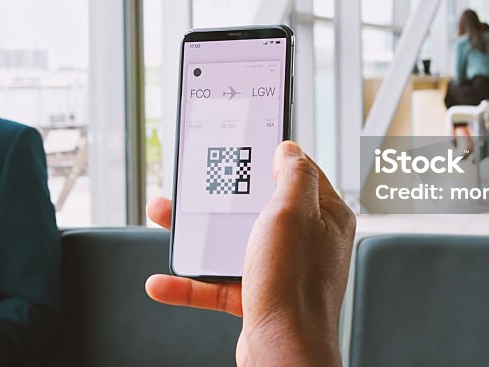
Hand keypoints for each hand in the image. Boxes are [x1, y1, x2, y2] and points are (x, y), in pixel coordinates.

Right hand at [145, 141, 355, 366]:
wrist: (282, 352)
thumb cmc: (294, 285)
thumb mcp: (292, 212)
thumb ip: (292, 175)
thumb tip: (289, 149)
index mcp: (324, 216)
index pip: (299, 173)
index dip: (270, 155)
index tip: (244, 142)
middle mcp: (306, 242)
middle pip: (257, 207)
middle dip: (220, 195)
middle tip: (193, 183)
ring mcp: (281, 271)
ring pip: (233, 243)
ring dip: (196, 236)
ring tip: (165, 219)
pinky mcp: (258, 298)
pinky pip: (218, 284)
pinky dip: (190, 283)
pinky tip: (163, 281)